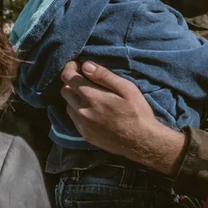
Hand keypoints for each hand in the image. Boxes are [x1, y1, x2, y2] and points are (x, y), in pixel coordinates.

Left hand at [61, 60, 186, 175]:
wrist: (142, 142)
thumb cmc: (137, 112)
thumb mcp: (126, 88)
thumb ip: (104, 76)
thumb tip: (85, 65)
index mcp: (91, 96)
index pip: (68, 78)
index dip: (70, 68)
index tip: (78, 65)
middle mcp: (82, 111)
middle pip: (64, 91)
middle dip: (71, 82)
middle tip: (84, 79)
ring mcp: (82, 125)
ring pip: (68, 105)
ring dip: (74, 97)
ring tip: (89, 95)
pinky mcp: (85, 135)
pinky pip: (74, 119)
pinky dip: (78, 111)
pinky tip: (92, 110)